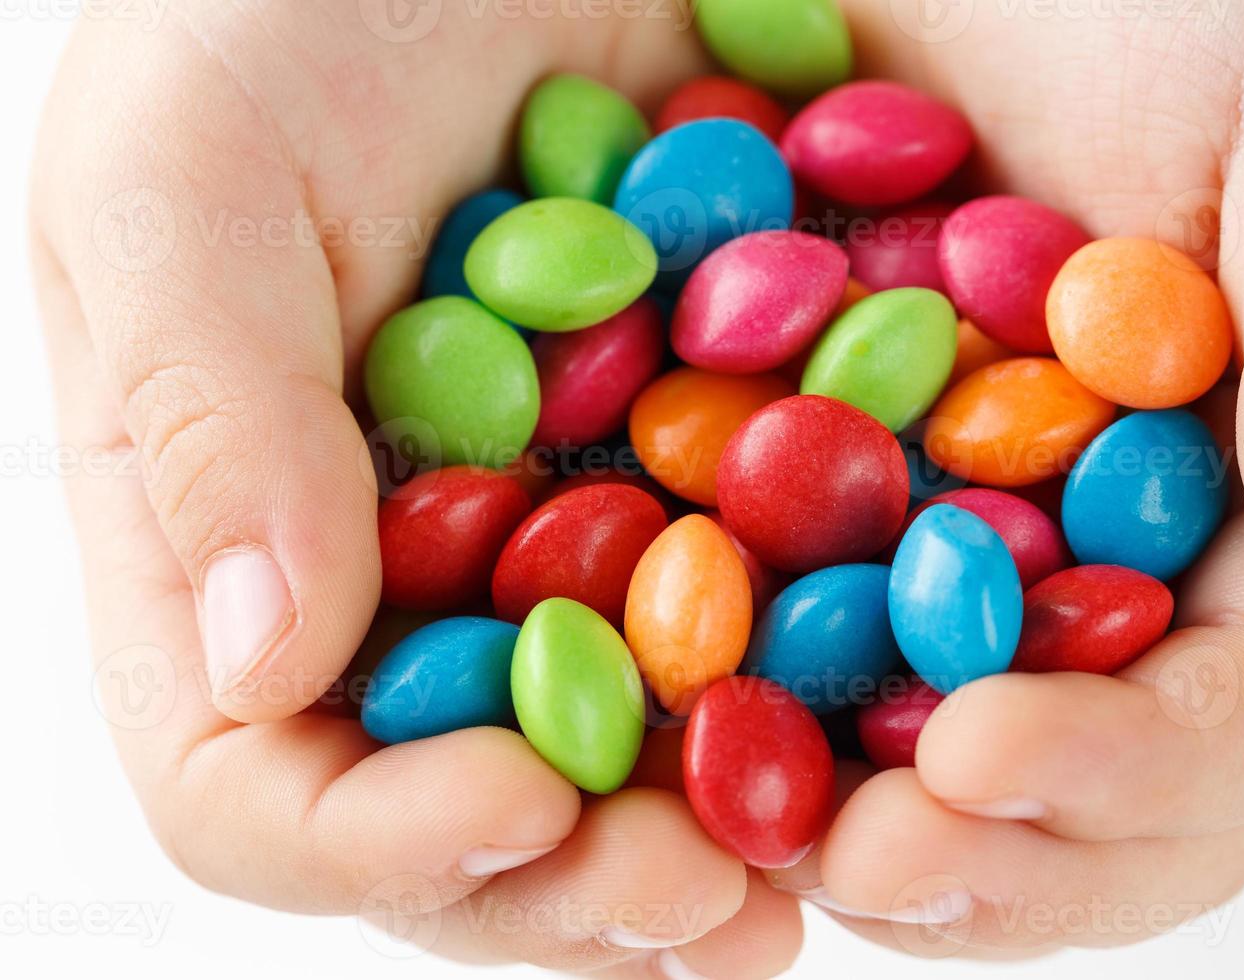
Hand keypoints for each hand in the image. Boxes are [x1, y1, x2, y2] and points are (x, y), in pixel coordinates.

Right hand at [30, 5, 799, 972]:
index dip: (381, 840)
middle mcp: (404, 576)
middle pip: (467, 816)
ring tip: (817, 871)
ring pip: (628, 758)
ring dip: (717, 838)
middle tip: (715, 904)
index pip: (260, 782)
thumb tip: (267, 661)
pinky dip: (826, 687)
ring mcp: (558, 541)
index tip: (520, 807)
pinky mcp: (698, 474)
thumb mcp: (191, 161)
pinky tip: (910, 713)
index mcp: (238, 541)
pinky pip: (760, 621)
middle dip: (580, 886)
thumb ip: (198, 399)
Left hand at [778, 0, 1243, 957]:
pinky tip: (682, 735)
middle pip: (1102, 808)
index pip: (1243, 713)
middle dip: (993, 859)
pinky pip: (815, 679)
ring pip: (954, 781)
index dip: (1127, 768)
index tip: (979, 757)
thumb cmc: (1172, 4)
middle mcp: (1141, 585)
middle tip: (864, 862)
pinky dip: (761, 728)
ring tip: (760, 843)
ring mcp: (995, 580)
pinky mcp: (856, 544)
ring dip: (870, 839)